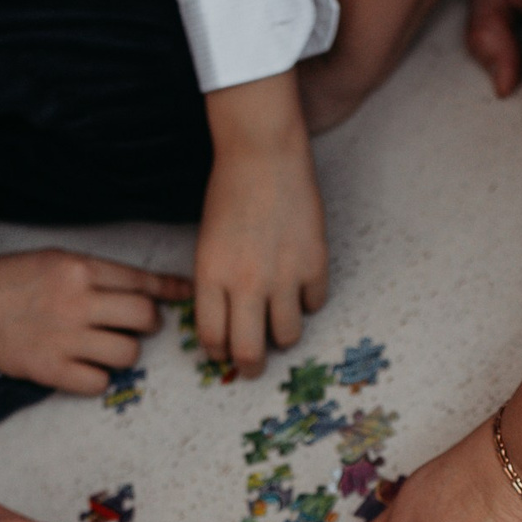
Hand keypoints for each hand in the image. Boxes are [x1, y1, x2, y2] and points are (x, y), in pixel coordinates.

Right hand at [0, 251, 191, 392]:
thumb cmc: (13, 279)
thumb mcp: (57, 259)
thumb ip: (99, 273)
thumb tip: (146, 289)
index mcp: (80, 269)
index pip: (141, 282)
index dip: (170, 290)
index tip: (185, 295)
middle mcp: (77, 302)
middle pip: (144, 319)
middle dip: (148, 324)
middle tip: (135, 326)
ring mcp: (65, 338)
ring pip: (128, 354)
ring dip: (125, 353)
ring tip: (105, 347)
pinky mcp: (52, 369)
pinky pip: (99, 383)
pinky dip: (98, 378)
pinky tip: (85, 367)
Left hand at [196, 71, 328, 375]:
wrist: (263, 154)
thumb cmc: (229, 194)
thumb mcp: (207, 245)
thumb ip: (214, 286)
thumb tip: (226, 325)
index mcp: (211, 278)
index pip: (212, 339)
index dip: (220, 353)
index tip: (225, 352)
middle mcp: (246, 284)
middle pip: (249, 353)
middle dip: (251, 367)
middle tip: (255, 365)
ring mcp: (283, 276)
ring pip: (288, 337)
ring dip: (283, 334)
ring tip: (280, 319)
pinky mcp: (314, 264)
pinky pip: (315, 304)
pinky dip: (308, 300)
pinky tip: (300, 282)